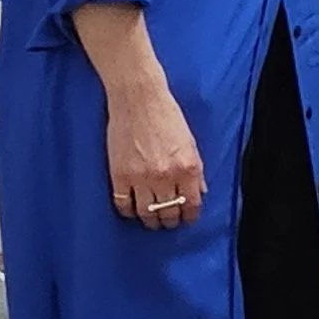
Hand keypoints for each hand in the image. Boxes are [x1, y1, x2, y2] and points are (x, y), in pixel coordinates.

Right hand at [101, 67, 203, 230]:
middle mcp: (166, 177)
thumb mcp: (190, 142)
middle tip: (167, 221)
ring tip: (150, 219)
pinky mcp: (120, 175)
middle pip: (168, 213)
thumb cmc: (166, 115)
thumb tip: (199, 192)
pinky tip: (131, 209)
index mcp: (187, 168)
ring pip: (147, 214)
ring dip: (150, 220)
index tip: (185, 218)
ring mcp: (141, 177)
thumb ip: (196, 170)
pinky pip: (123, 204)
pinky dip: (128, 211)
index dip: (188, 216)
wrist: (138, 97)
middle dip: (170, 221)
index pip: (191, 206)